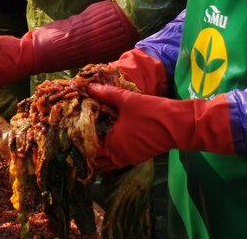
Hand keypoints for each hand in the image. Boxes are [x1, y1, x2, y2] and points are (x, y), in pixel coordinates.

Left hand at [87, 84, 233, 171]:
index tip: (67, 134)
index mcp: (113, 146)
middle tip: (74, 138)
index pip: (87, 150)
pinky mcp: (138, 156)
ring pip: (107, 161)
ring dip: (97, 153)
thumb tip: (88, 86)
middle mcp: (119, 157)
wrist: (179, 125)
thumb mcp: (127, 100)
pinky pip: (117, 159)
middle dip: (84, 151)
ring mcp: (129, 158)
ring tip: (87, 138)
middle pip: (95, 160)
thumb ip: (106, 93)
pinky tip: (106, 138)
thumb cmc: (152, 113)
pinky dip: (109, 152)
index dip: (77, 142)